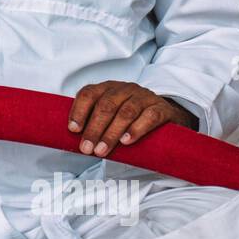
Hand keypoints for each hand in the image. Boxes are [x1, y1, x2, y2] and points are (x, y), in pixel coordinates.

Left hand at [67, 81, 196, 157]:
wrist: (166, 116)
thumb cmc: (131, 119)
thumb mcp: (110, 116)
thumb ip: (94, 122)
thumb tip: (72, 141)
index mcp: (108, 88)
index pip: (89, 93)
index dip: (78, 111)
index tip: (73, 130)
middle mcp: (125, 89)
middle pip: (106, 105)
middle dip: (94, 128)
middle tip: (86, 149)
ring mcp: (144, 97)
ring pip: (125, 112)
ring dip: (111, 133)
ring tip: (102, 150)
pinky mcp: (161, 109)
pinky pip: (148, 117)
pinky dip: (136, 129)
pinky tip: (126, 141)